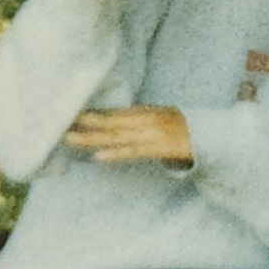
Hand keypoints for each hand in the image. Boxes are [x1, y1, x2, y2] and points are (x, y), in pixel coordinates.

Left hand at [66, 106, 192, 165]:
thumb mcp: (160, 115)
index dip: (93, 114)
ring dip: (92, 138)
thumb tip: (113, 120)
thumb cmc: (180, 126)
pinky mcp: (156, 149)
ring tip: (71, 138)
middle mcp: (145, 121)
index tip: (72, 114)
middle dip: (88, 123)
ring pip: (116, 137)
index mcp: (145, 112)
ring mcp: (150, 135)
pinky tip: (99, 157)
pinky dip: (116, 154)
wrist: (205, 136)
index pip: (114, 113)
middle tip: (64, 122)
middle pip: (111, 123)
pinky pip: (132, 152)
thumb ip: (138, 117)